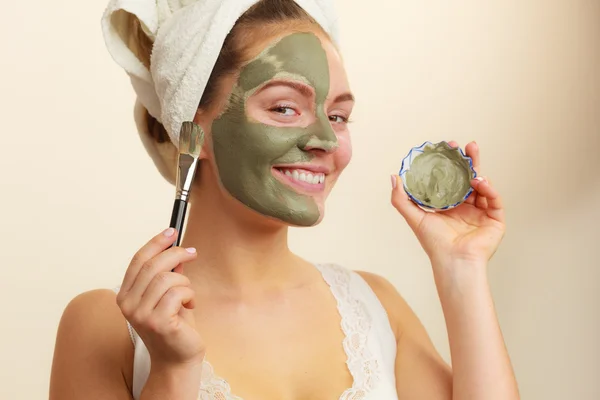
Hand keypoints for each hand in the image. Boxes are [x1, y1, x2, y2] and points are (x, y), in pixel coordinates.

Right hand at [116, 228, 204, 366]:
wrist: (178, 357)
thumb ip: (167, 273)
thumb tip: (175, 248)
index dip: (156, 242)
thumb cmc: (175, 325)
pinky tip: (190, 305)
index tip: (172, 230)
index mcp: (126, 295)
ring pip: (168, 278)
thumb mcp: (168, 294)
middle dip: (176, 254)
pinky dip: (189, 295)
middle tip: (192, 253)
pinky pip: (178, 293)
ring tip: (188, 295)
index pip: (138, 260)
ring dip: (185, 282)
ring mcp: (141, 314)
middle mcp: (128, 305)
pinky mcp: (158, 322)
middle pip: (153, 265)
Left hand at [391, 141, 504, 267]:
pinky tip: (481, 182)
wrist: (453, 261)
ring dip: (480, 173)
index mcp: (450, 206)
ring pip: (484, 187)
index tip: (448, 148)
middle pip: (470, 178)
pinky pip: (495, 201)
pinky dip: (490, 190)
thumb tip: (394, 177)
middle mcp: (466, 208)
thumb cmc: (434, 243)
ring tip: (473, 165)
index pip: (452, 179)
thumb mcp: (414, 217)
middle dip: (470, 161)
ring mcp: (482, 213)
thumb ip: (401, 199)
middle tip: (468, 146)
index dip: (451, 164)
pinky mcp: (495, 220)